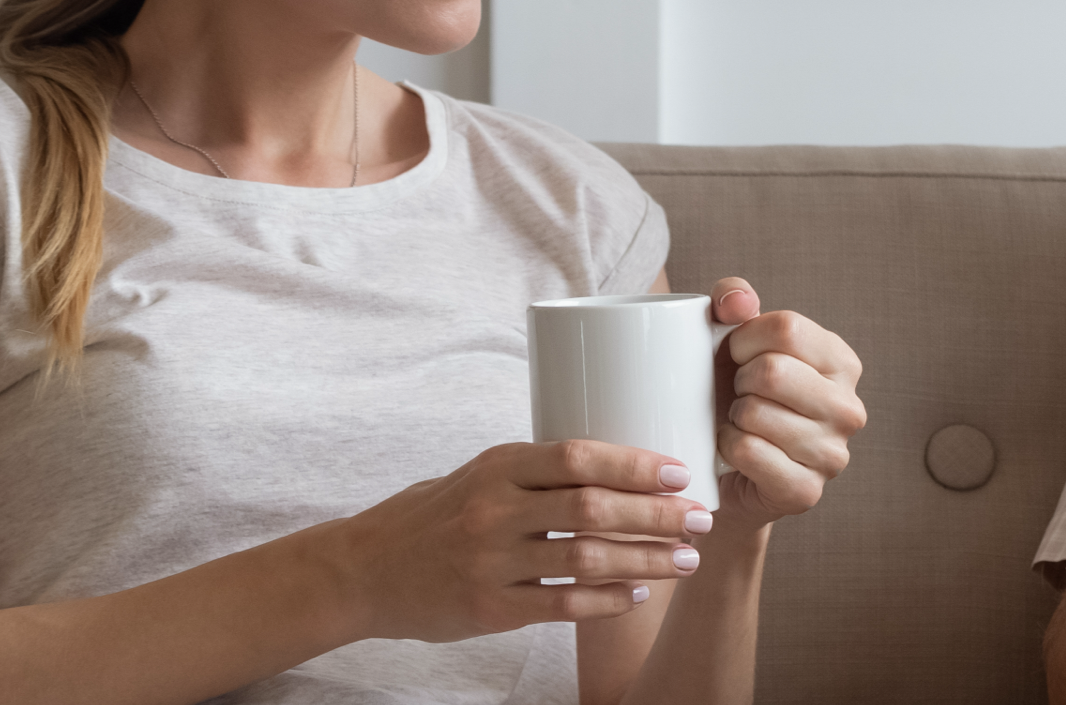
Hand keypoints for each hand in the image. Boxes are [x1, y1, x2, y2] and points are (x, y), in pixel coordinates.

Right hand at [333, 439, 711, 642]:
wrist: (366, 570)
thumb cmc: (434, 515)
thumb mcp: (480, 475)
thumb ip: (537, 472)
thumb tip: (621, 464)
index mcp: (497, 467)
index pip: (577, 457)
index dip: (634, 465)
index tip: (678, 472)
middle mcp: (494, 511)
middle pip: (591, 507)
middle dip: (655, 514)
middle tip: (699, 517)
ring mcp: (491, 562)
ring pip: (585, 558)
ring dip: (645, 558)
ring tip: (685, 559)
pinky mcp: (490, 608)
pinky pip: (563, 605)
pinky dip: (608, 600)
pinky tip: (639, 594)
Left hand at [705, 277, 866, 527]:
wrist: (725, 468)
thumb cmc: (736, 392)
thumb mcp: (734, 337)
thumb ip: (733, 298)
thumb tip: (738, 302)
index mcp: (842, 362)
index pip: (786, 328)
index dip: (743, 339)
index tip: (736, 357)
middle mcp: (849, 408)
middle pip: (772, 371)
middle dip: (738, 381)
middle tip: (739, 395)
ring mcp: (833, 454)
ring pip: (756, 412)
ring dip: (733, 416)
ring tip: (741, 422)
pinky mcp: (806, 491)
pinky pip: (749, 451)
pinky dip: (727, 446)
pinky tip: (735, 450)